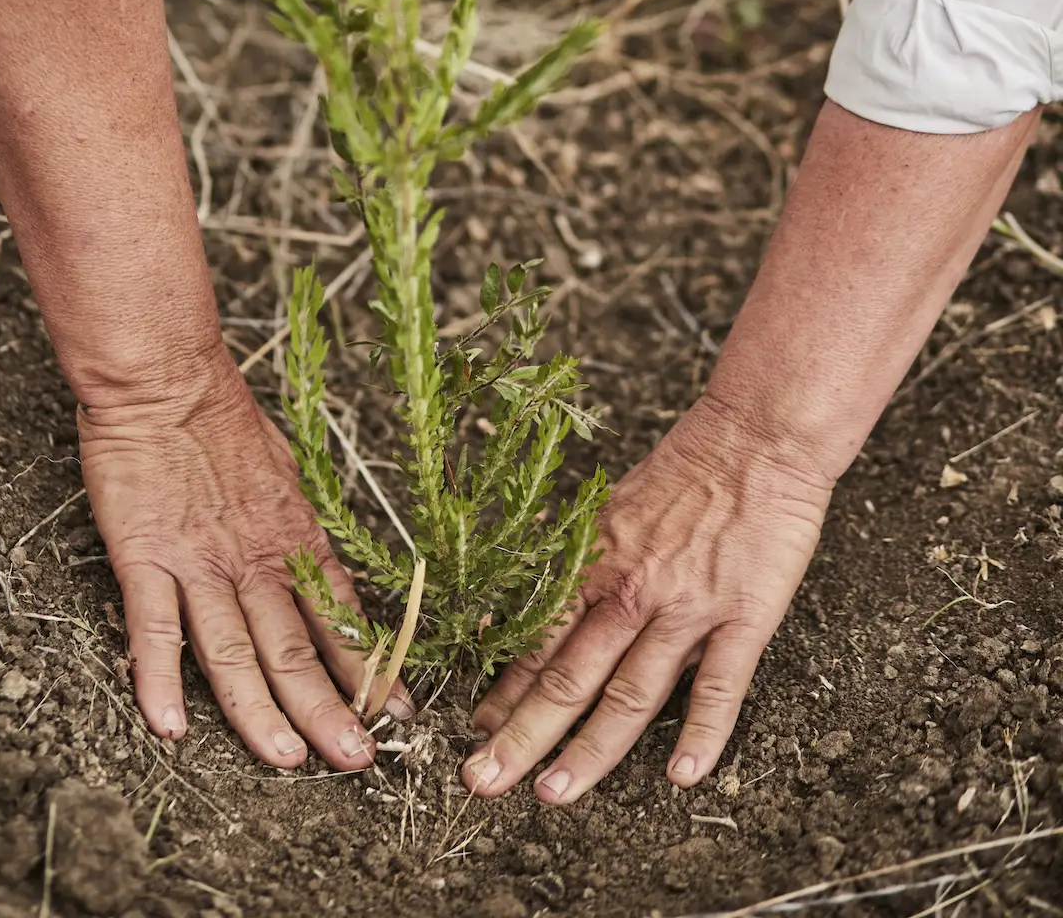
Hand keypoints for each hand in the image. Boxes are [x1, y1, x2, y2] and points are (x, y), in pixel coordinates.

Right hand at [78, 346, 407, 768]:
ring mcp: (199, 560)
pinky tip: (168, 725)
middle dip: (330, 709)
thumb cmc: (220, 418)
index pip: (340, 614)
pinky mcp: (144, 555)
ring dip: (261, 711)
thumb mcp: (282, 473)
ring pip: (233, 650)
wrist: (165, 376)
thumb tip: (320, 568)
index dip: (369, 667)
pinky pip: (153, 627)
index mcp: (292, 536)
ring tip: (286, 760)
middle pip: (295, 646)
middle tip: (358, 760)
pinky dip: (160, 678)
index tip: (398, 712)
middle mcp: (254, 557)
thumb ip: (295, 528)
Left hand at [462, 394, 831, 803]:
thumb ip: (585, 563)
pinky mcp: (744, 617)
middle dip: (522, 736)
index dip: (504, 690)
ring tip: (553, 795)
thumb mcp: (613, 509)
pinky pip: (720, 686)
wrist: (756, 437)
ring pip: (630, 694)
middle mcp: (632, 590)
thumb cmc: (687, 468)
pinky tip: (682, 776)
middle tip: (483, 782)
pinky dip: (701, 735)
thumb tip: (543, 604)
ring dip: (588, 751)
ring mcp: (687, 607)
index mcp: (597, 562)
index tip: (475, 730)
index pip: (539, 639)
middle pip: (568, 677)